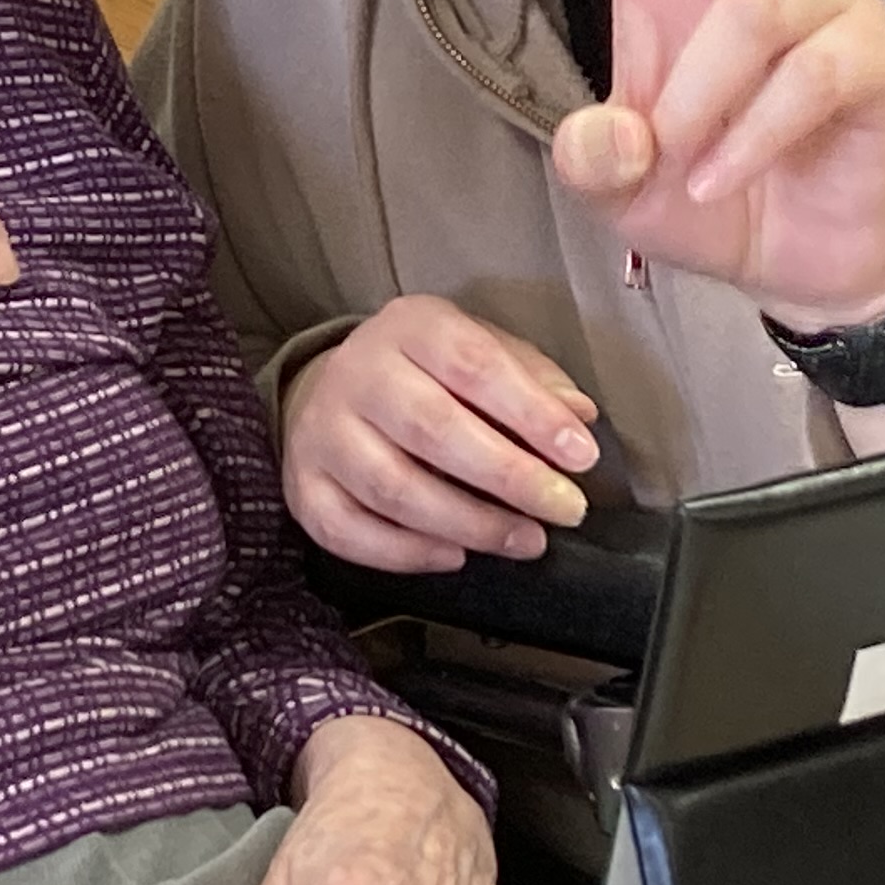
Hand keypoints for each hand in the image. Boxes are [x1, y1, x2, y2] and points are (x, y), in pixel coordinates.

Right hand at [280, 297, 598, 571]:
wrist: (332, 387)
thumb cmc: (427, 372)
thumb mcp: (480, 349)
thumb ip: (532, 378)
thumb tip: (579, 418)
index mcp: (410, 327)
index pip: (473, 365)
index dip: (532, 413)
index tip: (581, 455)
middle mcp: (358, 374)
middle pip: (432, 429)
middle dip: (508, 477)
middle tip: (565, 510)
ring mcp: (323, 433)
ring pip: (393, 489)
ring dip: (469, 524)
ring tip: (526, 540)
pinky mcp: (303, 487)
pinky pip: (351, 533)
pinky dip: (408, 554)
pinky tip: (456, 556)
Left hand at [548, 0, 884, 330]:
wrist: (812, 260)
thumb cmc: (711, 192)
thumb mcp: (621, 191)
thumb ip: (596, 163)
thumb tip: (610, 136)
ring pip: (753, 5)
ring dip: (703, 95)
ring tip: (688, 164)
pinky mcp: (870, 52)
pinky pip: (802, 77)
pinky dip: (750, 139)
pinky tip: (729, 181)